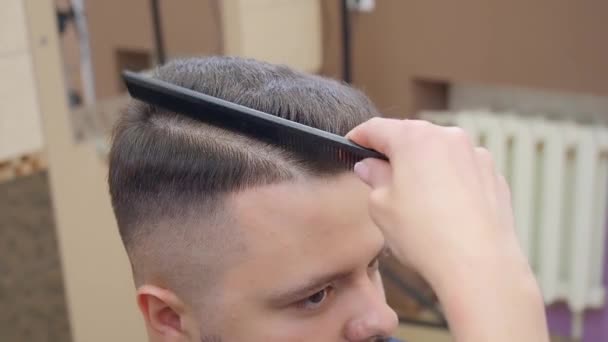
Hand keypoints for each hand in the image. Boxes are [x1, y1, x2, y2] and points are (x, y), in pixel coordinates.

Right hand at [347, 118, 548, 341]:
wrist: (478, 264)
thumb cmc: (427, 236)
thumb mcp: (381, 206)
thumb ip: (374, 178)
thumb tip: (370, 167)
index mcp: (415, 138)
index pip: (377, 128)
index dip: (359, 137)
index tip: (352, 144)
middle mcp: (448, 138)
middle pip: (411, 138)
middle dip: (393, 154)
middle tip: (378, 177)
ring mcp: (475, 156)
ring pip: (439, 154)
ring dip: (423, 168)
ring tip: (413, 202)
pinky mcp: (493, 176)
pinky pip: (462, 171)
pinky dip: (449, 182)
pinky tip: (441, 210)